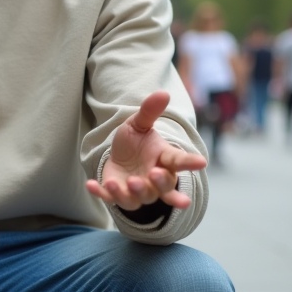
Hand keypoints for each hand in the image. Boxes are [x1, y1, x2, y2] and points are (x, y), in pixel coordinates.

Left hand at [86, 91, 207, 210]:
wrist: (119, 157)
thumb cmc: (136, 142)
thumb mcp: (139, 124)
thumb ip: (149, 112)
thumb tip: (163, 93)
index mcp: (164, 160)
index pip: (179, 161)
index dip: (190, 162)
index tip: (201, 162)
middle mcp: (154, 179)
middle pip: (162, 187)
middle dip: (160, 183)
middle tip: (154, 173)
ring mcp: (137, 190)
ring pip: (139, 198)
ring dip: (133, 192)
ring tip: (127, 182)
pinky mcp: (118, 195)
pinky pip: (110, 198)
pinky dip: (101, 194)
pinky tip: (90, 184)